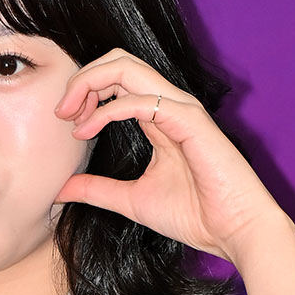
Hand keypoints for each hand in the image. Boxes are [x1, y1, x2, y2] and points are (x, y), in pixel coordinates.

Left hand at [53, 48, 285, 264]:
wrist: (234, 233)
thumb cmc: (195, 216)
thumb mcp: (130, 200)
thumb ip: (97, 189)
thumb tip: (60, 189)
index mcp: (159, 116)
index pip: (118, 79)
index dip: (85, 90)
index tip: (65, 120)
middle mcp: (170, 105)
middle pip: (119, 61)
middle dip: (83, 78)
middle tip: (61, 111)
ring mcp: (181, 109)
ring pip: (127, 67)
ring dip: (90, 84)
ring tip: (70, 114)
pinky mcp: (190, 121)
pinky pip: (142, 100)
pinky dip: (107, 110)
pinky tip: (88, 128)